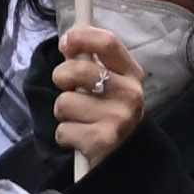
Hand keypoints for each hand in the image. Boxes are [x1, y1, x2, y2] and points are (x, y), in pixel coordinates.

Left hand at [46, 22, 139, 174]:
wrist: (125, 156)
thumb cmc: (109, 111)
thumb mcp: (110, 83)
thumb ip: (92, 61)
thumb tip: (68, 42)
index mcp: (131, 73)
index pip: (108, 42)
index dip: (81, 37)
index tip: (65, 42)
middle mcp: (129, 94)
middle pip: (78, 69)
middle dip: (61, 77)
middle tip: (68, 88)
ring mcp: (118, 118)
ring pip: (64, 102)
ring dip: (63, 112)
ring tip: (79, 119)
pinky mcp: (102, 142)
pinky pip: (62, 130)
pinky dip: (65, 135)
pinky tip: (80, 138)